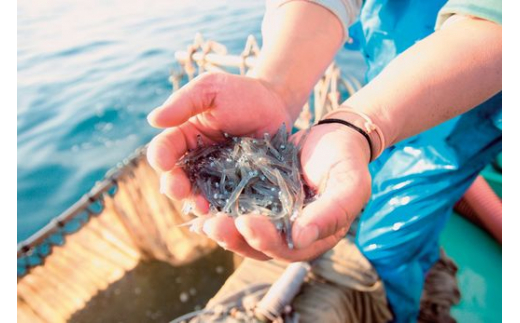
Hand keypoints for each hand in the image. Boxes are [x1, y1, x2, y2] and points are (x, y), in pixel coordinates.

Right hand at [147, 72, 293, 213]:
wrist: (276, 104)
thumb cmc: (240, 93)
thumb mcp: (210, 89)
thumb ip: (183, 102)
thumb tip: (152, 119)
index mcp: (184, 137)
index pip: (165, 149)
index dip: (160, 157)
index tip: (162, 161)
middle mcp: (196, 161)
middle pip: (178, 178)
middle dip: (174, 186)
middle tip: (177, 190)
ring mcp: (217, 177)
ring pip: (200, 195)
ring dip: (197, 203)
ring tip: (202, 207)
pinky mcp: (238, 187)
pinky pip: (227, 201)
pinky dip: (223, 209)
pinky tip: (224, 213)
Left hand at [200, 123, 371, 260]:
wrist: (335, 136)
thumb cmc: (347, 160)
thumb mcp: (350, 184)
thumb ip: (332, 212)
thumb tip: (300, 239)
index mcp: (313, 236)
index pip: (288, 249)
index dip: (265, 241)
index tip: (246, 224)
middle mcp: (290, 233)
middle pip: (259, 245)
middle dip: (234, 238)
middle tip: (213, 225)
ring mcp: (272, 217)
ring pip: (244, 232)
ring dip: (222, 228)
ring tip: (202, 220)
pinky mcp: (258, 199)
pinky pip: (237, 208)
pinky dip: (219, 207)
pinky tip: (201, 201)